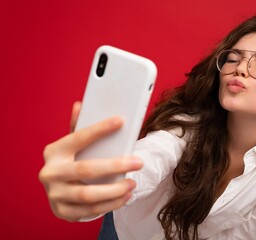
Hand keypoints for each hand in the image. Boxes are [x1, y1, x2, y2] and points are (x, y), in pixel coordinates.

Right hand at [39, 102, 142, 221]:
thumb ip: (78, 128)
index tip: (121, 120)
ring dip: (115, 190)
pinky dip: (111, 204)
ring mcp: (54, 194)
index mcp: (54, 151)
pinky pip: (90, 210)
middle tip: (138, 162)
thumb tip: (80, 105)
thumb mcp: (73, 146)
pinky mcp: (62, 211)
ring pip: (88, 194)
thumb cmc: (71, 162)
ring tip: (132, 184)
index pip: (78, 137)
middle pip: (86, 169)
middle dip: (116, 166)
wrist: (58, 192)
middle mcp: (50, 172)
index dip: (100, 129)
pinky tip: (124, 197)